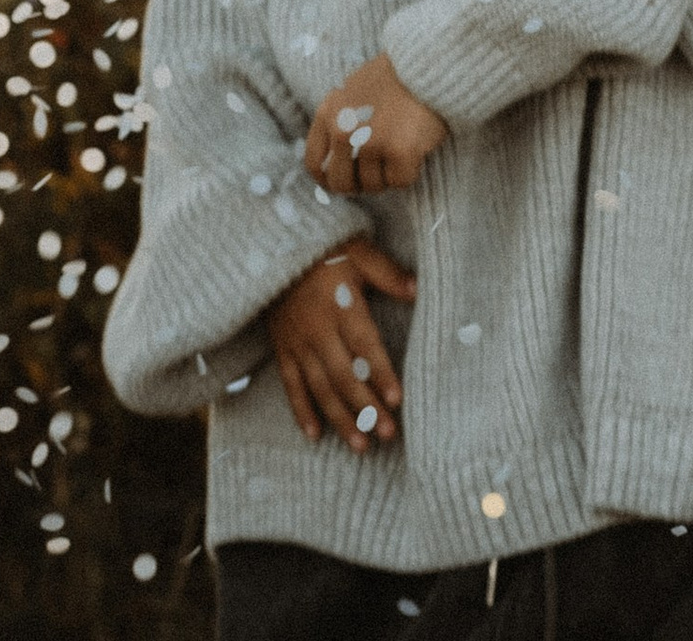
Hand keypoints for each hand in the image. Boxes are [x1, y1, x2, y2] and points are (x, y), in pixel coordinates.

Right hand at [267, 241, 414, 451]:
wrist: (274, 247)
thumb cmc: (326, 250)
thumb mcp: (359, 252)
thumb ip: (388, 273)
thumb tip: (418, 289)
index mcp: (340, 306)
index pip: (365, 346)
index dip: (381, 373)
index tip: (397, 399)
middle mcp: (318, 331)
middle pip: (344, 376)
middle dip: (367, 407)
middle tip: (388, 435)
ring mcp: (297, 344)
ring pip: (320, 389)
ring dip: (340, 419)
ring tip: (361, 446)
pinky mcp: (282, 350)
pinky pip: (291, 386)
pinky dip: (302, 412)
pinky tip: (316, 436)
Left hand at [303, 52, 450, 196]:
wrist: (429, 60)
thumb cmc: (395, 74)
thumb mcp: (353, 88)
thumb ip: (340, 118)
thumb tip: (332, 156)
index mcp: (328, 113)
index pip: (314, 163)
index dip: (326, 180)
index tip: (340, 183)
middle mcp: (343, 130)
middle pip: (341, 183)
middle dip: (358, 185)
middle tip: (376, 175)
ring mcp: (371, 141)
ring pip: (373, 185)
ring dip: (388, 175)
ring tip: (401, 148)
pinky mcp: (399, 151)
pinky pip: (400, 181)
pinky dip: (410, 171)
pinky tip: (417, 149)